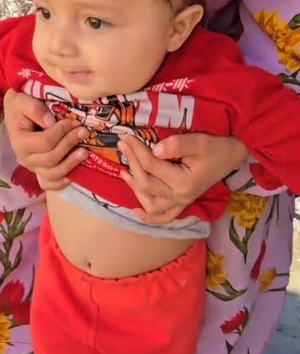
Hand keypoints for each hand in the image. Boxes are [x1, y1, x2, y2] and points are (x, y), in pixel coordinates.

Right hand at [2, 89, 88, 190]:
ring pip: (52, 174)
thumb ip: (34, 108)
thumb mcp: (22, 100)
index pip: (45, 142)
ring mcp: (31, 167)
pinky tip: (74, 174)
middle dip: (70, 144)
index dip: (62, 132)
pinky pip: (49, 184)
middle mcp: (24, 158)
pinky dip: (62, 183)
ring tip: (84, 152)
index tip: (75, 121)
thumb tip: (51, 122)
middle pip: (51, 158)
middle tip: (84, 131)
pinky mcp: (38, 171)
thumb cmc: (20, 106)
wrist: (16, 113)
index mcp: (19, 142)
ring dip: (71, 164)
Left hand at [118, 133, 247, 223]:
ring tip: (124, 170)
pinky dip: (148, 216)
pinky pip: (163, 217)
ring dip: (134, 188)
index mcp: (185, 182)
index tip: (126, 136)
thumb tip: (155, 150)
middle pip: (146, 183)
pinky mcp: (182, 202)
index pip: (151, 165)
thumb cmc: (216, 147)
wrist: (231, 155)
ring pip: (150, 203)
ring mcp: (181, 201)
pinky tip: (135, 210)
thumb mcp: (199, 141)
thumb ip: (177, 145)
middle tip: (123, 144)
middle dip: (132, 162)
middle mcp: (181, 196)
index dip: (136, 150)